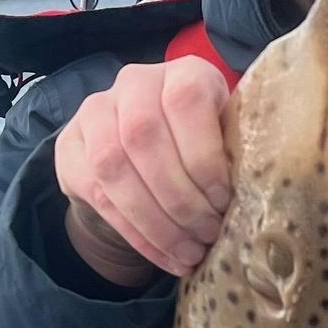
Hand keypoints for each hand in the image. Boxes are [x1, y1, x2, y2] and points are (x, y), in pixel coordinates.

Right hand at [55, 56, 231, 282]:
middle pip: (144, 137)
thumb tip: (256, 198)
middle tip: (207, 234)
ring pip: (114, 167)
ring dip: (155, 220)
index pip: (185, 102)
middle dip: (179, 197)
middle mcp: (135, 83)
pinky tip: (165, 255)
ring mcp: (96, 112)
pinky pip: (99, 194)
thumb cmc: (203, 146)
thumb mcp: (226, 138)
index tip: (223, 200)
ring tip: (188, 252)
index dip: (203, 155)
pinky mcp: (71, 146)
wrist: (145, 150)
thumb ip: (236, 152)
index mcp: (183, 72)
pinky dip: (136, 233)